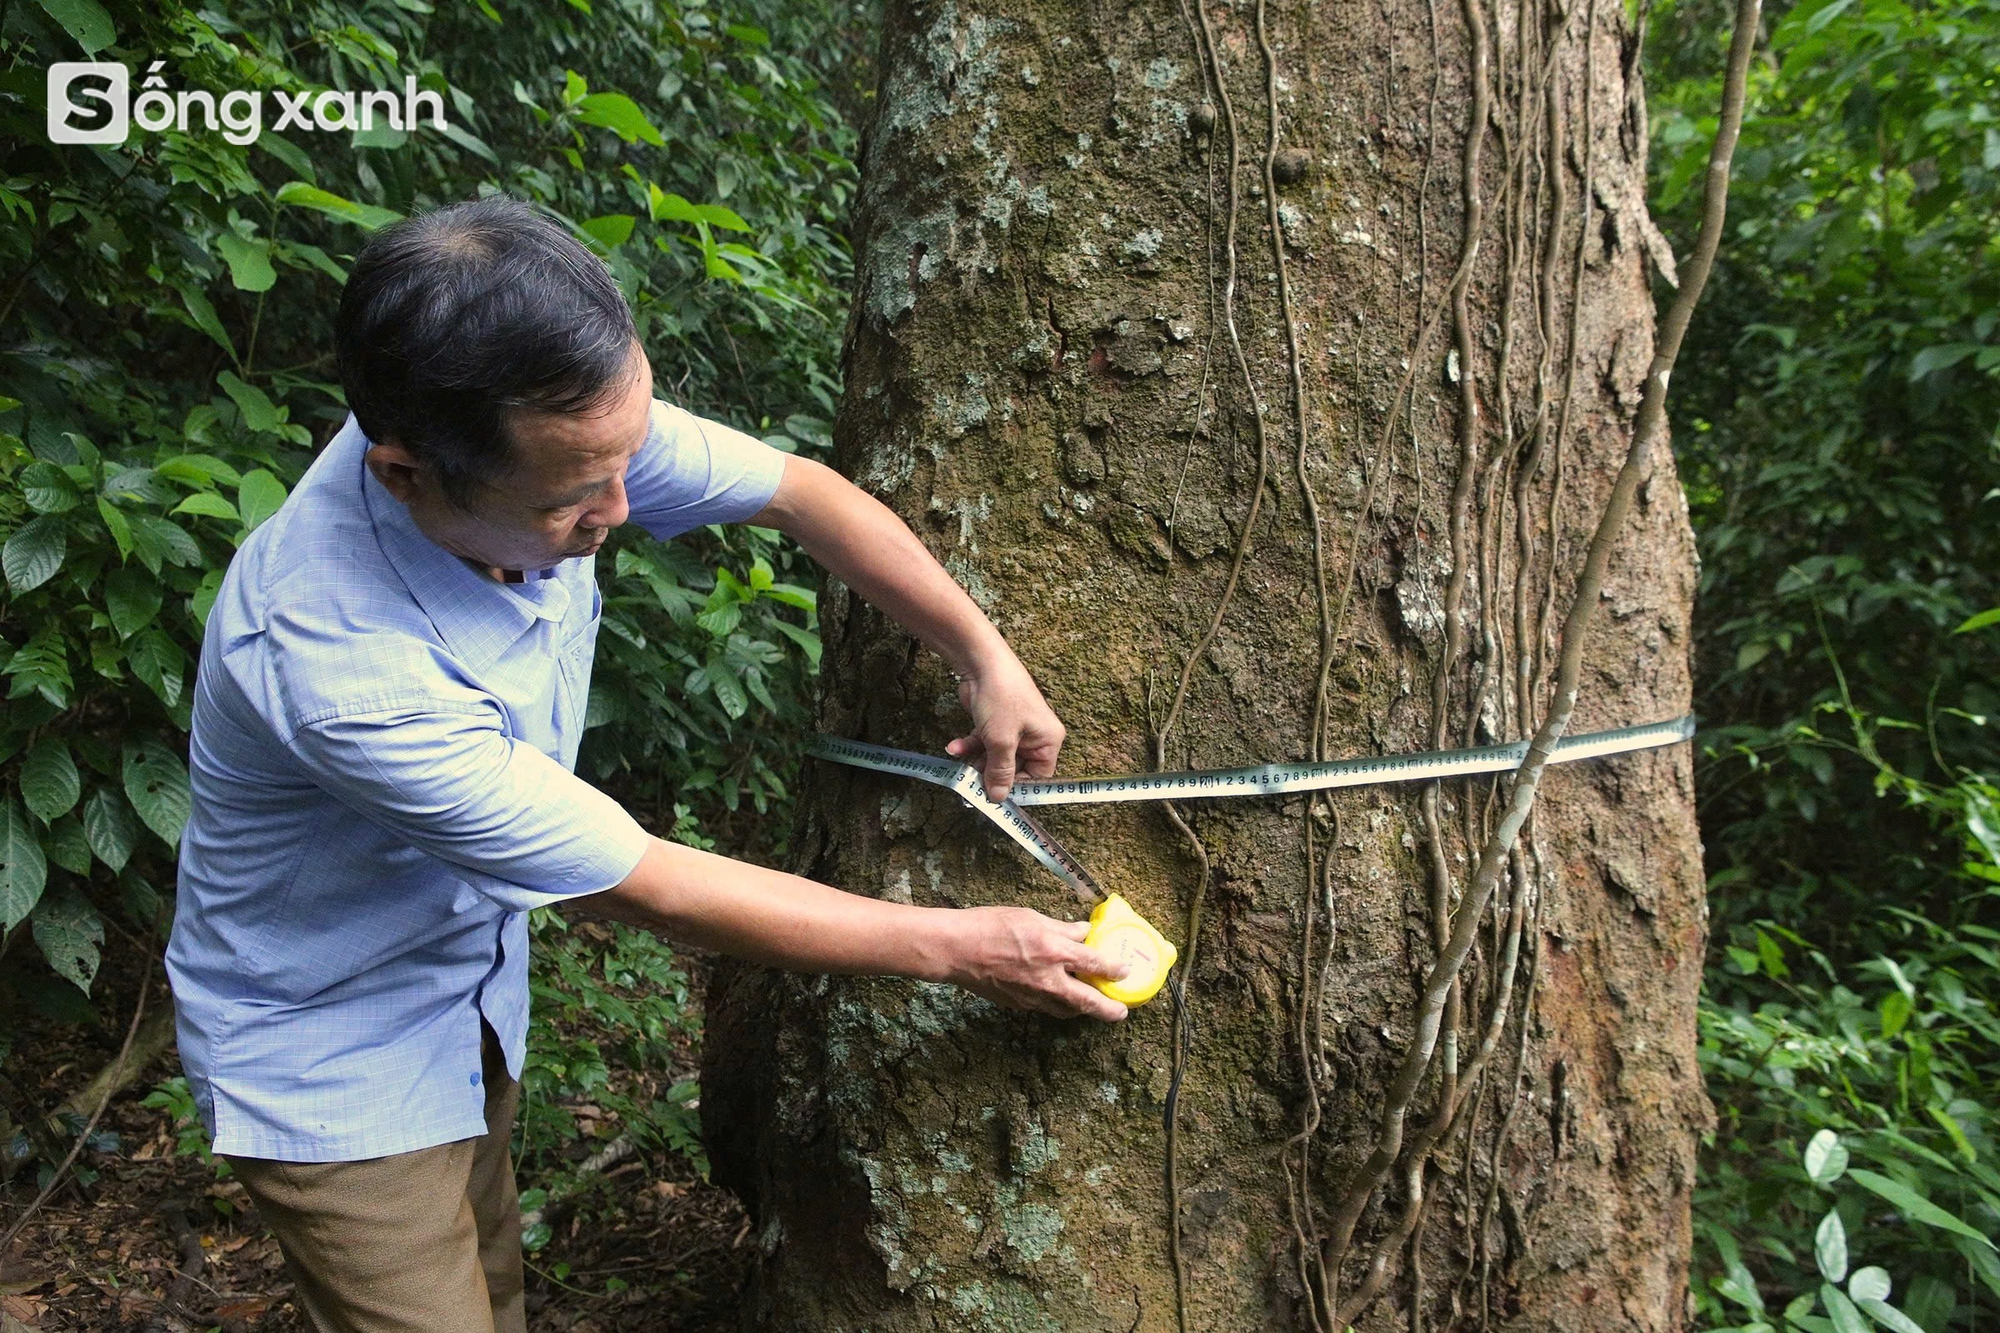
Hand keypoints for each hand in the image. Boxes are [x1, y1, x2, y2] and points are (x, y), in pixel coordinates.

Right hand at [941, 905, 1129, 1021]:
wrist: (958, 950)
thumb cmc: (991, 927)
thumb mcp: (1032, 917)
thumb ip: (1062, 928)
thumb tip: (1084, 932)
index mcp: (1055, 952)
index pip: (1096, 964)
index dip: (1115, 969)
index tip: (1124, 971)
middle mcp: (1048, 980)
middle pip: (1088, 1002)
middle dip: (1109, 1010)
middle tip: (1121, 1012)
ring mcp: (1033, 997)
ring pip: (1066, 1010)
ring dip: (1082, 1009)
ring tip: (1090, 1004)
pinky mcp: (1018, 1004)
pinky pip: (1045, 1008)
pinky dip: (1057, 1004)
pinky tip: (1056, 995)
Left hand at [945, 654, 1065, 801]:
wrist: (980, 661)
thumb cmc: (1001, 698)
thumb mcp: (1001, 741)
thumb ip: (1000, 771)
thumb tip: (998, 798)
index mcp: (1048, 740)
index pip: (1039, 777)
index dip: (1018, 788)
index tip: (995, 798)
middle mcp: (1034, 736)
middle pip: (1014, 769)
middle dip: (991, 775)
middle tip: (971, 786)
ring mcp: (1013, 729)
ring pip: (995, 757)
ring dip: (976, 761)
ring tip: (960, 765)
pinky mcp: (994, 723)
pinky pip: (984, 743)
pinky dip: (969, 746)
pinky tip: (953, 746)